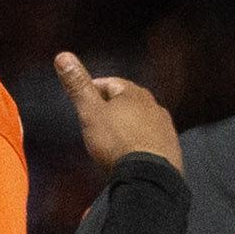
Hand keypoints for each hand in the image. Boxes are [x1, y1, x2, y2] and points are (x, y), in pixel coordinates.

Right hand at [53, 52, 182, 173]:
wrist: (148, 177)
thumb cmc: (117, 142)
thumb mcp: (90, 112)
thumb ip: (78, 86)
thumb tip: (63, 56)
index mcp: (134, 94)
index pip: (109, 84)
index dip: (93, 91)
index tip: (83, 100)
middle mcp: (154, 107)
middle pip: (127, 102)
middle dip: (110, 108)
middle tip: (94, 120)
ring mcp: (165, 128)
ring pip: (140, 121)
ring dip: (127, 126)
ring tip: (111, 139)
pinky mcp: (171, 148)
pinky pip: (150, 140)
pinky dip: (139, 142)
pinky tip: (130, 153)